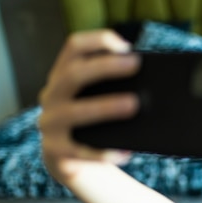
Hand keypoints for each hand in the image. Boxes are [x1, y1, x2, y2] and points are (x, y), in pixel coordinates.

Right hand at [38, 30, 140, 180]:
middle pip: (74, 75)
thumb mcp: (98, 100)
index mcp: (62, 77)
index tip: (126, 46)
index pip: (74, 48)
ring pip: (75, 112)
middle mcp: (51, 96)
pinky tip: (126, 151)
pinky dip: (104, 152)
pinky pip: (82, 152)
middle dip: (105, 67)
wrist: (70, 161)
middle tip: (135, 64)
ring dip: (105, 106)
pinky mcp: (57, 152)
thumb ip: (114, 87)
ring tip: (134, 104)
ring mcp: (51, 125)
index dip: (98, 41)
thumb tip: (150, 84)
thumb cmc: (96, 124)